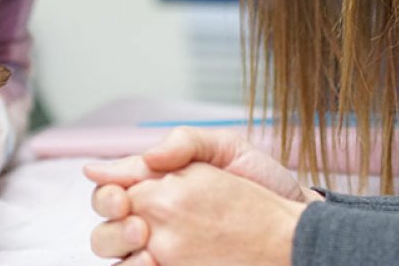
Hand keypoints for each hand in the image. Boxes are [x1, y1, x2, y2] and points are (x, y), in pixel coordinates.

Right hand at [85, 127, 322, 261]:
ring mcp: (161, 250)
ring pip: (115, 258)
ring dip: (120, 254)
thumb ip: (183, 143)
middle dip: (112, 227)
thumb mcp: (226, 149)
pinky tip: (155, 265)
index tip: (123, 195)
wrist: (294, 220)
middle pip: (104, 228)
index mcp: (155, 184)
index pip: (110, 188)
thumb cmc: (261, 181)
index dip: (106, 191)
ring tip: (149, 248)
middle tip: (140, 226)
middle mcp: (151, 219)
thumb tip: (137, 157)